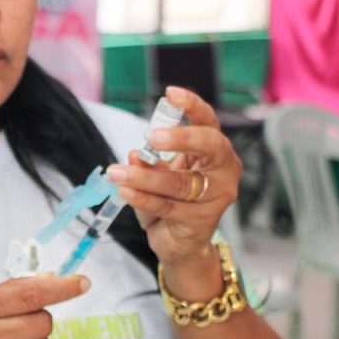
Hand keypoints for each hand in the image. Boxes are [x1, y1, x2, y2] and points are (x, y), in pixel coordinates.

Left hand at [106, 86, 241, 268]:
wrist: (181, 244)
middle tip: (152, 136)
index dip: (192, 106)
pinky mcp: (201, 221)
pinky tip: (124, 190)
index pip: (208, 122)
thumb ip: (150, 162)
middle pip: (210, 146)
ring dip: (144, 176)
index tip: (171, 94)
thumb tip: (135, 154)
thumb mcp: (158, 174)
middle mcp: (223, 171)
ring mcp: (216, 197)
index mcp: (214, 151)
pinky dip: (143, 198)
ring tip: (116, 172)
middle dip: (181, 138)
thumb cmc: (173, 201)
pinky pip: (168, 206)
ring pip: (180, 182)